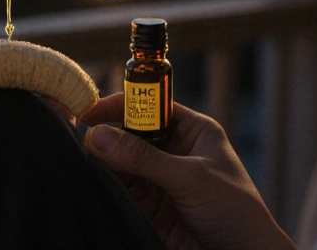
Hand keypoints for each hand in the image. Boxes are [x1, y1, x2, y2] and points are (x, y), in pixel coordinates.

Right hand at [80, 94, 295, 249]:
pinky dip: (108, 187)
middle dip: (108, 136)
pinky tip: (93, 183)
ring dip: (104, 163)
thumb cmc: (235, 210)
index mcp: (192, 131)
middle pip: (132, 135)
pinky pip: (123, 192)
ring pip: (123, 165)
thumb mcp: (189, 177)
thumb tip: (99, 136)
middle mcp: (175, 152)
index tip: (92, 110)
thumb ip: (143, 157)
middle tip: (81, 138)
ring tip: (82, 160)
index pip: (151, 108)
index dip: (122, 106)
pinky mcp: (152, 208)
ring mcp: (162, 180)